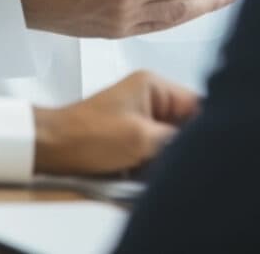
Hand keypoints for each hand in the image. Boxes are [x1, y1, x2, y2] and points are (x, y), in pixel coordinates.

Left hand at [32, 70, 199, 174]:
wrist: (50, 148)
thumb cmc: (87, 136)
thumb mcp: (141, 139)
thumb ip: (177, 140)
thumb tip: (205, 143)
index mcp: (154, 86)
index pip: (198, 105)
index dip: (205, 129)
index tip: (209, 149)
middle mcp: (150, 97)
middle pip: (185, 125)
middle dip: (181, 146)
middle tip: (172, 161)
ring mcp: (140, 117)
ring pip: (171, 142)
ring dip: (165, 158)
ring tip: (151, 167)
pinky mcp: (131, 136)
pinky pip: (154, 151)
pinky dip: (152, 164)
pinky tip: (141, 172)